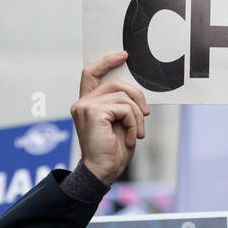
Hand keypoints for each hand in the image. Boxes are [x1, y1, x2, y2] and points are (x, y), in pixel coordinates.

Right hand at [71, 51, 151, 185]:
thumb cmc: (113, 151)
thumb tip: (135, 90)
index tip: (124, 56)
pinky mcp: (93, 112)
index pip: (91, 73)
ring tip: (136, 133)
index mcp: (87, 104)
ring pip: (123, 96)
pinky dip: (133, 123)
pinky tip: (131, 137)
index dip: (107, 62)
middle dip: (137, 96)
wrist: (103, 172)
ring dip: (137, 115)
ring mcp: (85, 106)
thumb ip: (121, 104)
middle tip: (145, 114)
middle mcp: (82, 103)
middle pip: (115, 83)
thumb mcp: (119, 122)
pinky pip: (124, 107)